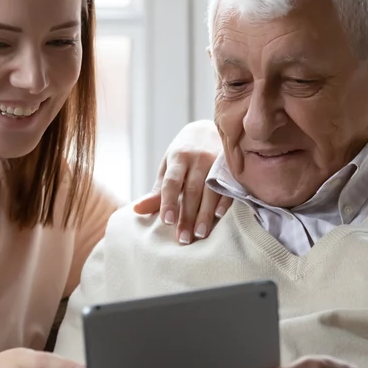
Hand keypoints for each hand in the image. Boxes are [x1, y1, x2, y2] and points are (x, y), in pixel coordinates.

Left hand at [133, 119, 231, 244]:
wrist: (209, 128)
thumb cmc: (184, 153)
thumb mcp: (169, 167)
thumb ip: (158, 190)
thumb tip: (136, 210)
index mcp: (178, 158)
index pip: (172, 182)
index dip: (168, 202)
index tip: (167, 221)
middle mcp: (198, 158)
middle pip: (192, 190)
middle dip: (187, 216)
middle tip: (184, 239)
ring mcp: (216, 161)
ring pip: (210, 190)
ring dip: (205, 214)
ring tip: (199, 234)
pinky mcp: (231, 166)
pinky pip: (228, 185)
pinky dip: (224, 201)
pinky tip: (219, 216)